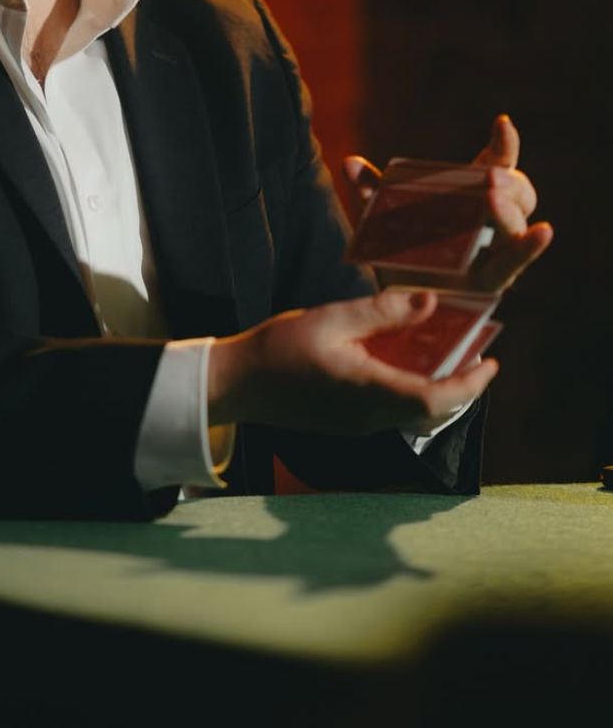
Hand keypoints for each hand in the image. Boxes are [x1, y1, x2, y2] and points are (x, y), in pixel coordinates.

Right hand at [208, 290, 496, 434]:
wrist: (237, 384)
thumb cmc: (279, 348)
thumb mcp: (332, 317)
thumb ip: (382, 312)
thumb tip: (431, 302)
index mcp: (368, 391)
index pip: (435, 399)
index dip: (470, 385)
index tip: (491, 363)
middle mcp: (368, 417)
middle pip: (432, 412)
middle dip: (461, 389)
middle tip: (476, 358)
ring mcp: (356, 426)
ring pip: (413, 415)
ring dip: (437, 391)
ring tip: (447, 358)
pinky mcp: (345, 424)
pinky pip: (392, 414)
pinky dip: (411, 393)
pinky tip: (404, 365)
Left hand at [342, 114, 552, 295]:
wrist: (396, 303)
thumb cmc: (398, 253)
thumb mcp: (382, 218)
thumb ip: (369, 192)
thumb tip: (350, 162)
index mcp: (471, 196)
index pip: (495, 165)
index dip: (503, 145)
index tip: (502, 123)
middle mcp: (490, 221)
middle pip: (517, 191)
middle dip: (508, 181)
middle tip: (489, 179)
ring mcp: (495, 251)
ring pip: (516, 224)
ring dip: (508, 210)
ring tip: (492, 200)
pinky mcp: (491, 281)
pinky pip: (513, 264)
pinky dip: (529, 248)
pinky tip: (543, 233)